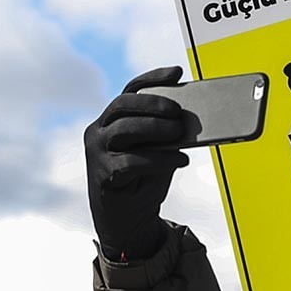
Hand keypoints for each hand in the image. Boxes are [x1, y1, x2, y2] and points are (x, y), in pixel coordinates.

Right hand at [85, 66, 190, 260]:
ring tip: (180, 134)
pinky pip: (131, 162)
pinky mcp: (103, 175)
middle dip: (154, 104)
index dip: (154, 79)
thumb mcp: (158, 150)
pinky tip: (181, 161)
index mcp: (112, 118)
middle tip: (179, 113)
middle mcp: (99, 130)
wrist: (127, 218)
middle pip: (124, 106)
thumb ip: (167, 135)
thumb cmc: (144, 178)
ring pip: (124, 130)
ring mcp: (97, 152)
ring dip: (156, 129)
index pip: (131, 91)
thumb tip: (193, 121)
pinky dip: (159, 160)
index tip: (178, 73)